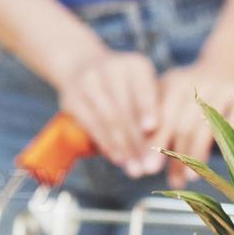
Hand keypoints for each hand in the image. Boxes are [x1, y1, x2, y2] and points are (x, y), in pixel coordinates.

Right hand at [54, 49, 163, 177]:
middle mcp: (111, 69)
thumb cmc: (125, 86)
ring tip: (136, 169)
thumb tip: (163, 145)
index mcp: (135, 65)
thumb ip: (155, 110)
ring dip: (124, 148)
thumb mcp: (142, 88)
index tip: (152, 128)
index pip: (143, 88)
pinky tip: (117, 159)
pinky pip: (91, 126)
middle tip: (149, 166)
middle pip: (126, 109)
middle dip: (138, 141)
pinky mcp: (71, 99)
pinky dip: (106, 144)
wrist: (81, 66)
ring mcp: (88, 83)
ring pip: (109, 120)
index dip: (147, 107)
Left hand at [153, 45, 233, 188]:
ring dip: (195, 156)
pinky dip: (221, 148)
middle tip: (161, 175)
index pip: (162, 116)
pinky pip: (232, 128)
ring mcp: (223, 91)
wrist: (232, 62)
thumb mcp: (172, 92)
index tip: (147, 166)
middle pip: (183, 125)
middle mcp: (199, 85)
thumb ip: (157, 118)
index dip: (154, 142)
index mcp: (176, 83)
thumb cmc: (194, 87)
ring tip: (186, 178)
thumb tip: (138, 153)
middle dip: (171, 154)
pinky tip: (213, 164)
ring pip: (206, 130)